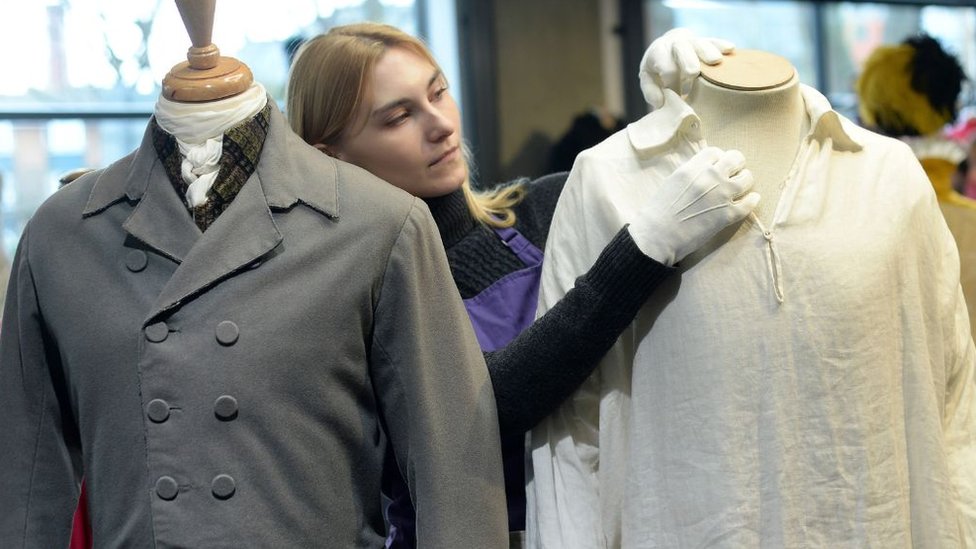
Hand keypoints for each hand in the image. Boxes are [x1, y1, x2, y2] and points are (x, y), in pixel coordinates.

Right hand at [628, 147, 758, 265]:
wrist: (657, 235)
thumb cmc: (657, 212)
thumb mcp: (671, 182)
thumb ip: (689, 175)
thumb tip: (701, 173)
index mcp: (693, 168)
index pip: (715, 152)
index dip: (718, 159)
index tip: (718, 166)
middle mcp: (710, 177)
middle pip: (736, 159)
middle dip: (737, 165)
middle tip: (734, 173)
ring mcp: (722, 195)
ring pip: (747, 178)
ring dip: (745, 181)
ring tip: (741, 188)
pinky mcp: (728, 215)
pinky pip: (749, 203)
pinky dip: (752, 200)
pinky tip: (751, 200)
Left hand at [639, 28, 734, 108]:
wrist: (667, 46)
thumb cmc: (657, 69)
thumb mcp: (648, 79)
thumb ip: (650, 91)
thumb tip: (661, 103)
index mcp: (658, 52)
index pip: (667, 68)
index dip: (673, 84)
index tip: (678, 97)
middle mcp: (675, 44)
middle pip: (682, 48)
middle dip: (687, 60)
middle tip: (692, 73)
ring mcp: (692, 41)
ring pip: (700, 43)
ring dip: (708, 52)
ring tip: (716, 61)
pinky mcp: (705, 41)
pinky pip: (714, 41)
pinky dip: (721, 45)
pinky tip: (730, 49)